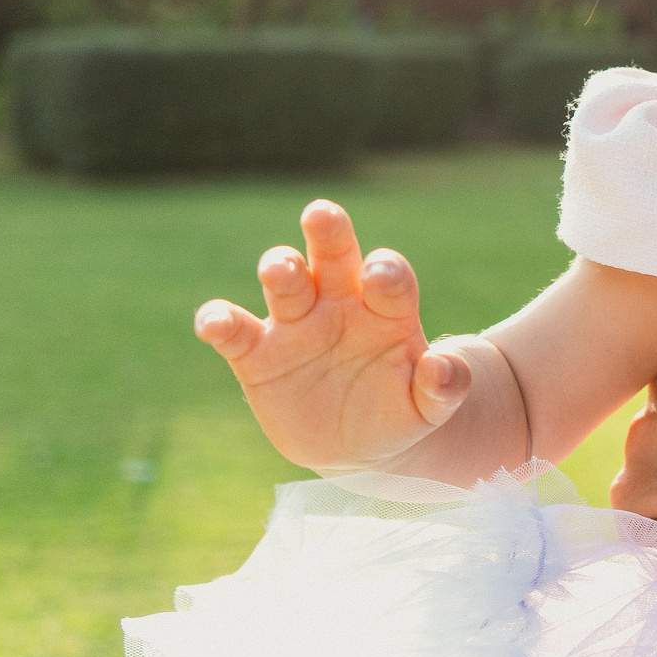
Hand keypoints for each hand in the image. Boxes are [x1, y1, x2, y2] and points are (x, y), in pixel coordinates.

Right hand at [194, 199, 469, 471]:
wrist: (356, 443)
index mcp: (386, 310)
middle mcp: (339, 303)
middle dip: (328, 232)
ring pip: (286, 282)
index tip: (379, 275)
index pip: (389, 278)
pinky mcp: (258, 354)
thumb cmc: (398, 411)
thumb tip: (443, 369)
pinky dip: (220, 322)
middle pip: (333, 255)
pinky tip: (212, 322)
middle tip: (321, 214)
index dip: (386, 272)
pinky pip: (234, 332)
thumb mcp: (428, 408)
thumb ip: (442, 388)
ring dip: (280, 268)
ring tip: (279, 269)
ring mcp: (297, 324)